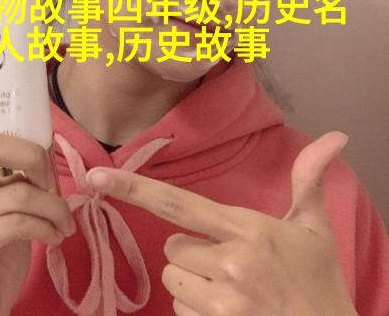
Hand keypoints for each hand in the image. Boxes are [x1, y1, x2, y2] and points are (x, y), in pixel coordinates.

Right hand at [0, 24, 75, 315]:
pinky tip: (51, 239)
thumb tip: (44, 147)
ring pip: (13, 189)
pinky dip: (47, 228)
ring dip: (51, 206)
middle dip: (29, 155)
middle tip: (48, 177)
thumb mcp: (6, 200)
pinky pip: (17, 221)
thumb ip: (14, 169)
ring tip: (60, 222)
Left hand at [86, 133, 356, 314]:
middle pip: (172, 246)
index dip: (135, 187)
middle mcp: (228, 264)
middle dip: (192, 251)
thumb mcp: (314, 227)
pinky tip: (230, 309)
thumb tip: (337, 136)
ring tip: (232, 285)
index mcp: (246, 229)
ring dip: (193, 282)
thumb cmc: (318, 280)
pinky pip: (181, 311)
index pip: (178, 203)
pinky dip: (197, 309)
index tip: (97, 176)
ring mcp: (221, 302)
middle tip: (229, 259)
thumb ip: (309, 179)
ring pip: (173, 281)